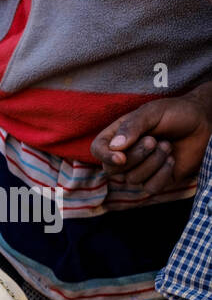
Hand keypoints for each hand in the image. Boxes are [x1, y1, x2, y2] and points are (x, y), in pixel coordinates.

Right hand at [90, 83, 211, 193]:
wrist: (202, 122)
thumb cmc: (175, 113)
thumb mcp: (152, 112)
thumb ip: (132, 126)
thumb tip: (115, 147)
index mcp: (117, 137)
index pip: (98, 151)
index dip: (105, 157)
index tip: (121, 157)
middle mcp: (124, 156)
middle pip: (113, 170)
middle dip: (136, 156)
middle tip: (154, 140)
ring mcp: (139, 170)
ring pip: (133, 179)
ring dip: (154, 162)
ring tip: (167, 145)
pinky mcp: (156, 181)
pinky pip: (150, 187)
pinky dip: (163, 174)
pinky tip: (172, 159)